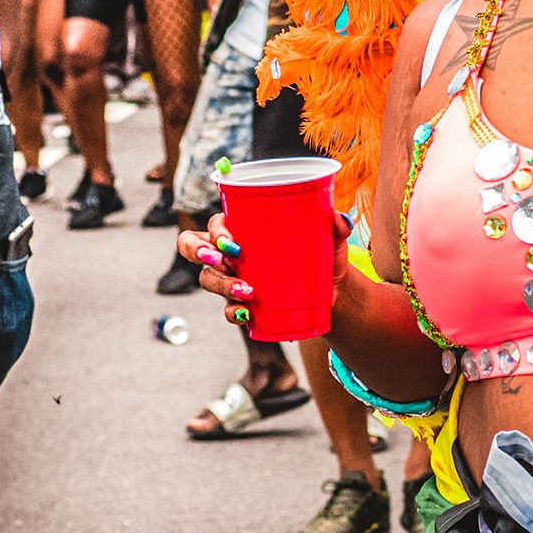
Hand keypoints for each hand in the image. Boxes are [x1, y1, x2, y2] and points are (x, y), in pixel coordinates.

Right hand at [177, 210, 355, 328]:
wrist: (332, 292)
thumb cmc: (323, 255)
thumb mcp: (331, 240)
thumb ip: (336, 227)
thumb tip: (340, 219)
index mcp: (245, 229)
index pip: (215, 224)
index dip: (216, 232)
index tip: (234, 243)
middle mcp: (231, 252)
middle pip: (192, 246)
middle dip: (199, 252)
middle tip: (222, 260)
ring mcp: (232, 278)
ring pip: (208, 279)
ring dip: (222, 285)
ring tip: (247, 290)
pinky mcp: (242, 304)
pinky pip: (227, 310)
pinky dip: (233, 312)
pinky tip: (247, 313)